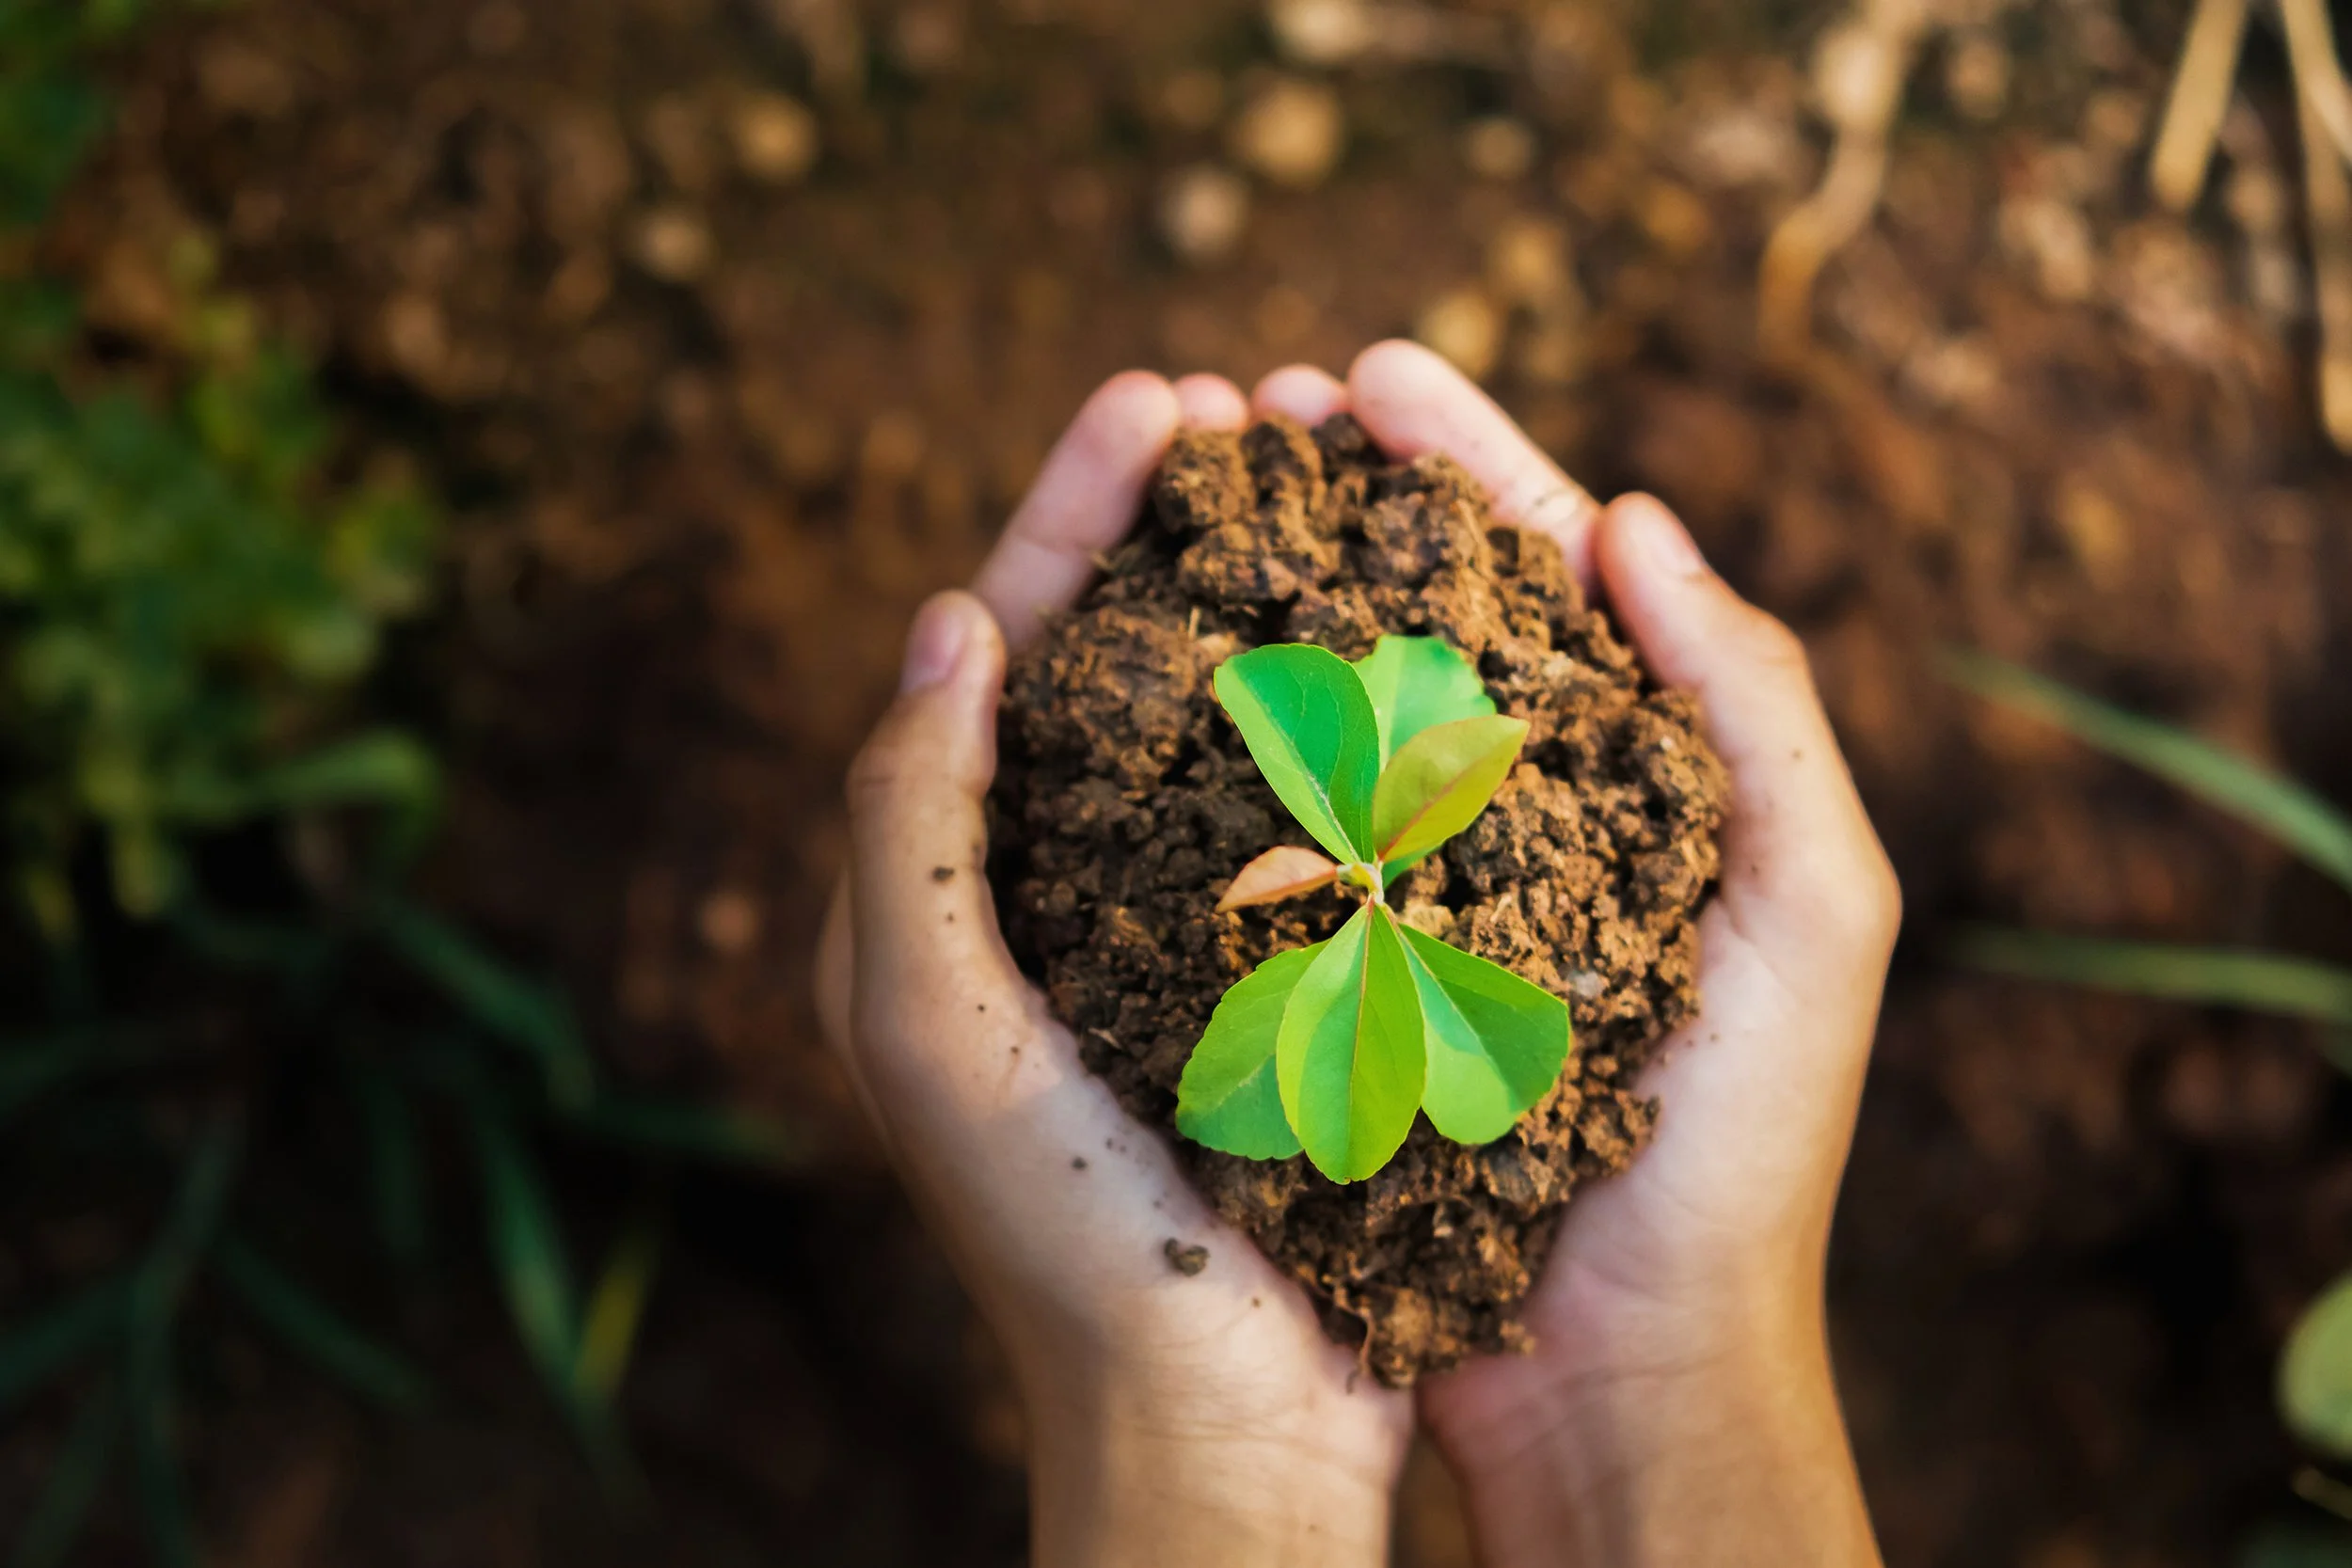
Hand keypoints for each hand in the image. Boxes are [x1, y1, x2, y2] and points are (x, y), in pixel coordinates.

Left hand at [814, 371, 1411, 1567]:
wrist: (1216, 1429)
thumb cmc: (1065, 1242)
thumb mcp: (931, 1025)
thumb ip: (905, 823)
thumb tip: (941, 623)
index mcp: (939, 897)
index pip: (988, 655)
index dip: (1060, 515)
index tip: (1154, 402)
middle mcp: (1042, 903)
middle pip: (1094, 662)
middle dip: (1157, 529)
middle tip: (1243, 411)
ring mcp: (1160, 941)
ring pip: (1199, 723)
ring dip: (1252, 600)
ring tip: (1324, 494)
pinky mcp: (1265, 989)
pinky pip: (1291, 817)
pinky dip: (1332, 720)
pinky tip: (1398, 654)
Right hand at [1253, 344, 1896, 1566]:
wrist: (1629, 1368)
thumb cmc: (1746, 1153)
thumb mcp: (1815, 914)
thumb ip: (1758, 708)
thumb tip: (1640, 520)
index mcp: (1643, 773)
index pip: (1553, 570)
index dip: (1463, 458)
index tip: (1361, 372)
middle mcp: (1524, 811)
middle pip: (1423, 607)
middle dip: (1336, 496)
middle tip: (1235, 405)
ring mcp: (1422, 888)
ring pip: (1335, 701)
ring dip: (1261, 593)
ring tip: (1175, 500)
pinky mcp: (1341, 977)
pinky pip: (1276, 835)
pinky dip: (1221, 748)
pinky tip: (1154, 683)